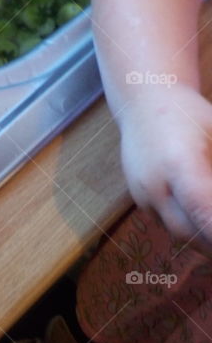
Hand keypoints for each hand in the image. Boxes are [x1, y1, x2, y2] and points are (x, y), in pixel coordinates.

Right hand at [117, 84, 211, 243]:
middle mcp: (154, 185)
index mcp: (179, 164)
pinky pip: (166, 223)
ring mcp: (142, 194)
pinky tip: (203, 219)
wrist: (144, 104)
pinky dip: (189, 227)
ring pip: (178, 233)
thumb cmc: (192, 115)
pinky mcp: (138, 199)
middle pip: (192, 232)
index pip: (204, 213)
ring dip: (203, 238)